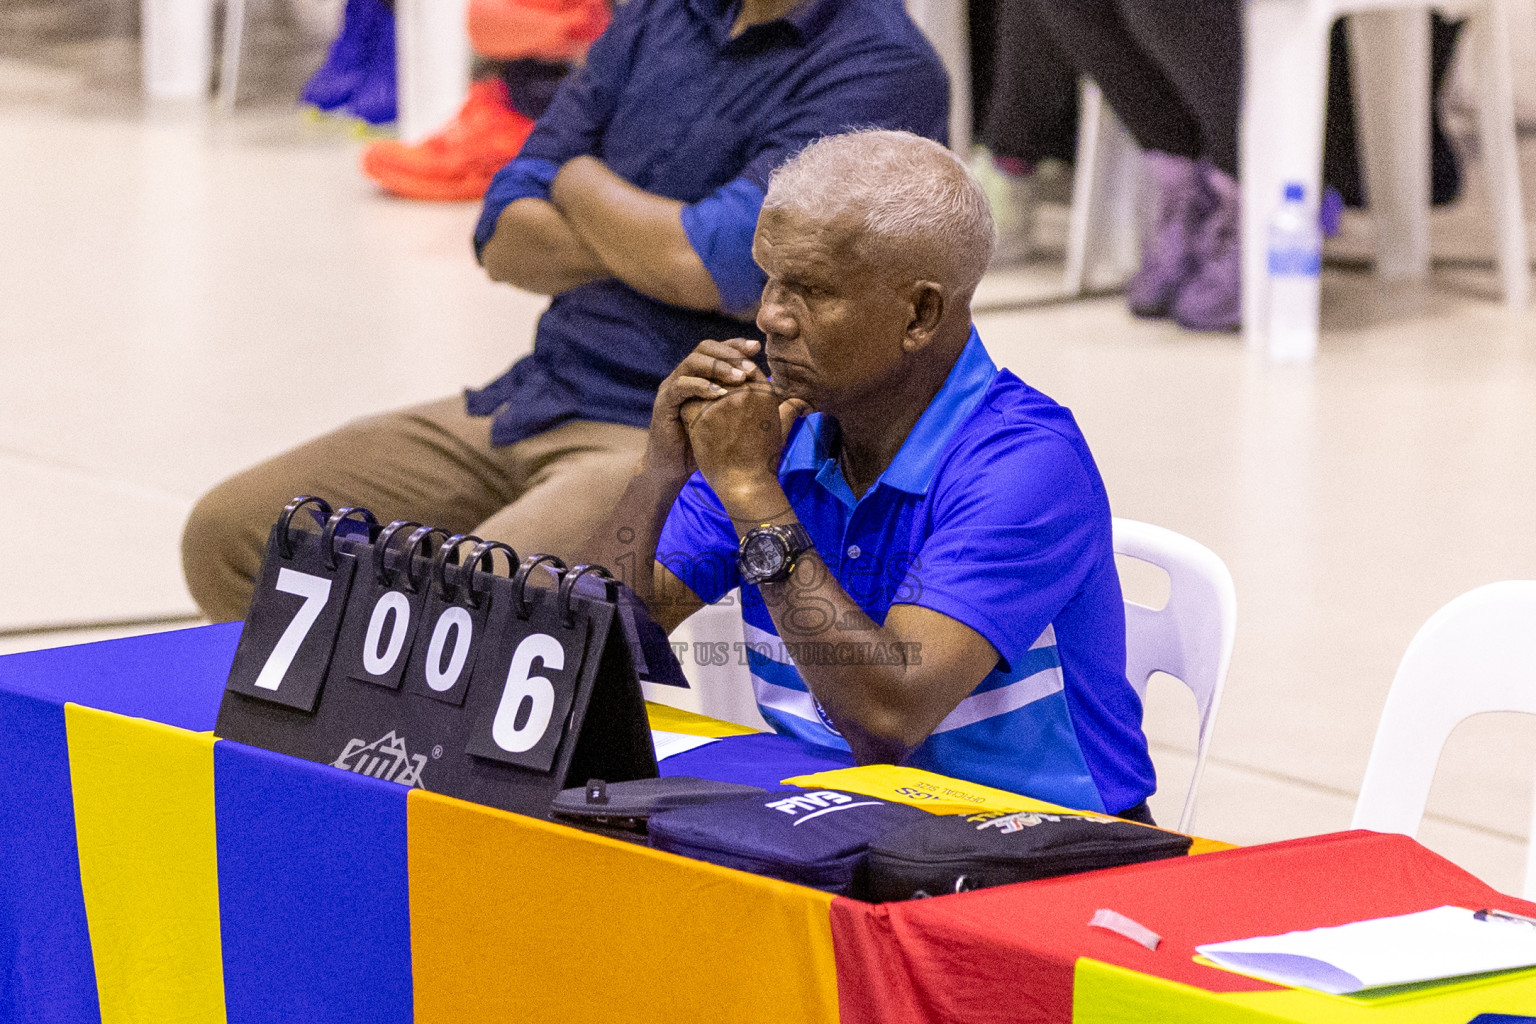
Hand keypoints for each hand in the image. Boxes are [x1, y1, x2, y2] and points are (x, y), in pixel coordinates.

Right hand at [645, 338, 766, 483]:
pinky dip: (700, 386)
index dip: (738, 345)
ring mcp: (672, 387)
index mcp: (703, 375)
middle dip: (730, 354)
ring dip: (717, 367)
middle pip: (705, 348)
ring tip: (738, 378)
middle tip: (750, 366)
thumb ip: (767, 410)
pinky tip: (719, 394)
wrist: (676, 468)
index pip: (720, 349)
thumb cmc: (708, 447)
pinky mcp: (664, 402)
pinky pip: (680, 386)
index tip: (758, 348)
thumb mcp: (739, 423)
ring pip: (692, 362)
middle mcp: (686, 375)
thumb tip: (801, 402)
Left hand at [684, 377, 809, 524]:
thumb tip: (801, 402)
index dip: (733, 377)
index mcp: (763, 391)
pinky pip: (688, 402)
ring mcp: (721, 401)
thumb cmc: (764, 460)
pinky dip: (688, 414)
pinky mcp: (701, 414)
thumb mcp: (780, 430)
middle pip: (722, 373)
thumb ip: (788, 410)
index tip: (729, 395)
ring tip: (706, 420)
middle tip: (715, 412)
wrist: (746, 484)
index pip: (744, 368)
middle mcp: (743, 391)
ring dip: (700, 399)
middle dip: (715, 386)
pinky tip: (695, 429)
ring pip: (702, 385)